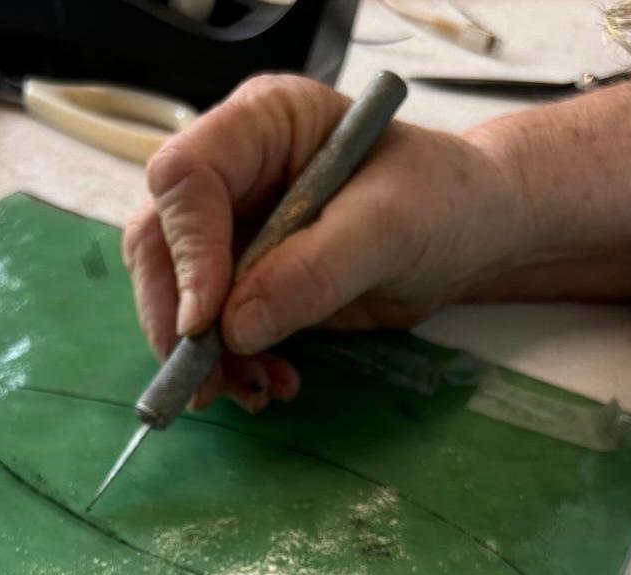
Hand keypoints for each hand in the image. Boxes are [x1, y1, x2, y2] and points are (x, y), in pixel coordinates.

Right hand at [124, 74, 528, 412]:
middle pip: (159, 243)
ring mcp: (234, 231)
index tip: (206, 320)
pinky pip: (213, 330)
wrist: (471, 237)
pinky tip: (271, 385)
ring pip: (176, 296)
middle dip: (174, 318)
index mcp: (261, 126)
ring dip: (205, 356)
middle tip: (201, 380)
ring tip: (256, 392)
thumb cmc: (444, 199)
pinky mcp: (245, 284)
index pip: (186, 179)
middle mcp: (233, 175)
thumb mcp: (391, 225)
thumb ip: (313, 270)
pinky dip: (232, 367)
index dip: (187, 251)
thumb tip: (234, 327)